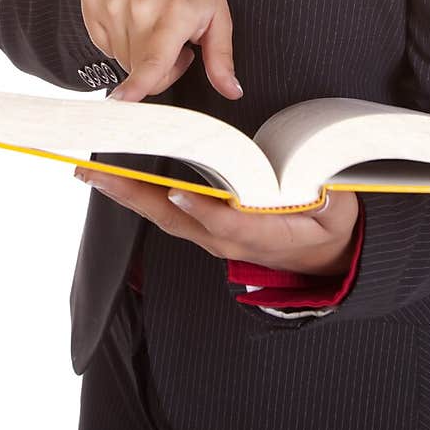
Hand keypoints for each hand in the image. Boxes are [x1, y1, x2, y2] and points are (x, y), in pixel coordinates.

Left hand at [75, 169, 359, 276]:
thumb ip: (325, 199)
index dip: (203, 209)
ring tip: (93, 171)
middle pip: (175, 218)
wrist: (326, 257)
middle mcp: (227, 239)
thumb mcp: (336, 211)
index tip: (178, 193)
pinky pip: (167, 213)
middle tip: (98, 172)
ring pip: (163, 215)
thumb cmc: (329, 227)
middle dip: (134, 194)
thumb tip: (319, 187)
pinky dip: (139, 195)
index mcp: (260, 233)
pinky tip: (118, 179)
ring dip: (127, 193)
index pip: (226, 223)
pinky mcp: (206, 230)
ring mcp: (212, 237)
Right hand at [80, 0, 240, 102]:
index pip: (153, 60)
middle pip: (140, 69)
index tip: (122, 101)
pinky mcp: (92, 1)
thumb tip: (233, 92)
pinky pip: (103, 43)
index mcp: (175, 12)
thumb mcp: (217, 15)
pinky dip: (119, 38)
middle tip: (173, 39)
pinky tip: (133, 16)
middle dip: (158, 67)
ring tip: (154, 24)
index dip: (139, 86)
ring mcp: (112, 3)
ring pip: (121, 58)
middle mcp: (139, 7)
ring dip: (138, 52)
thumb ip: (221, 58)